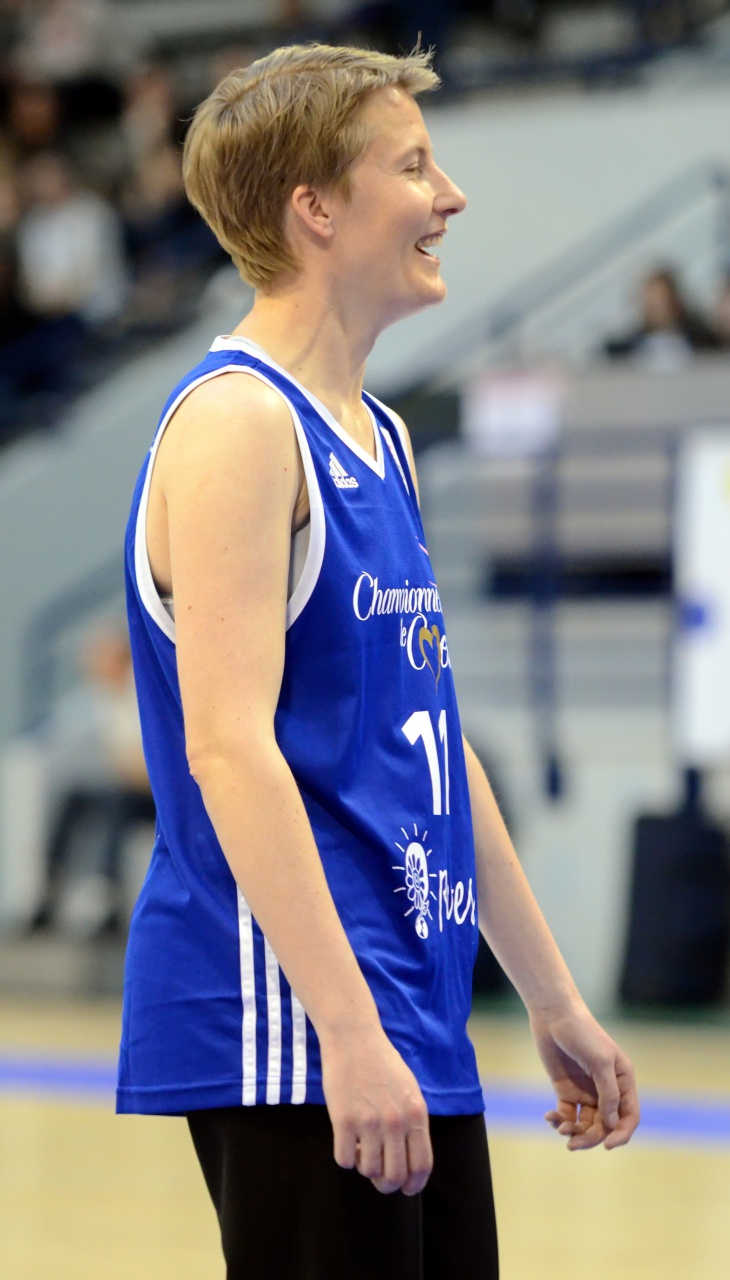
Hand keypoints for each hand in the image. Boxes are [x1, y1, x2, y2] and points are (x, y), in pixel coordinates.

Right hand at [319, 1022, 431, 1194]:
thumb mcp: (410, 1090)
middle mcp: (395, 1122)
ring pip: (369, 1170)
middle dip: (387, 1184)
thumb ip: (412, 1122)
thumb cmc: (382, 1063)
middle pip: (395, 1175)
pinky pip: (344, 1159)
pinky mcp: (344, 1120)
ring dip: (364, 1167)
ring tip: (361, 1149)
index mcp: (416, 1114)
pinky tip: (346, 1141)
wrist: (354, 1039)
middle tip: (379, 1178)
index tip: (406, 1189)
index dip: (414, 1184)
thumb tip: (411, 1158)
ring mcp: (369, 1122)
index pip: (421, 1165)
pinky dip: (345, 1157)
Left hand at [530, 1006, 639, 1150]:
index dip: (621, 1134)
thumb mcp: (600, 1061)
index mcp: (623, 1081)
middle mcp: (606, 1090)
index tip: (607, 1145)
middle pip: (605, 1125)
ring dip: (574, 1132)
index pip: (629, 1116)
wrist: (553, 1016)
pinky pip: (568, 1115)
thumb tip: (611, 1124)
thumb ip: (608, 1093)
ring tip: (560, 1128)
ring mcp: (586, 1091)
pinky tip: (550, 1117)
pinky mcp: (566, 1091)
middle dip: (591, 1138)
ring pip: (586, 1124)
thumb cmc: (582, 1032)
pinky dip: (560, 1121)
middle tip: (573, 1143)